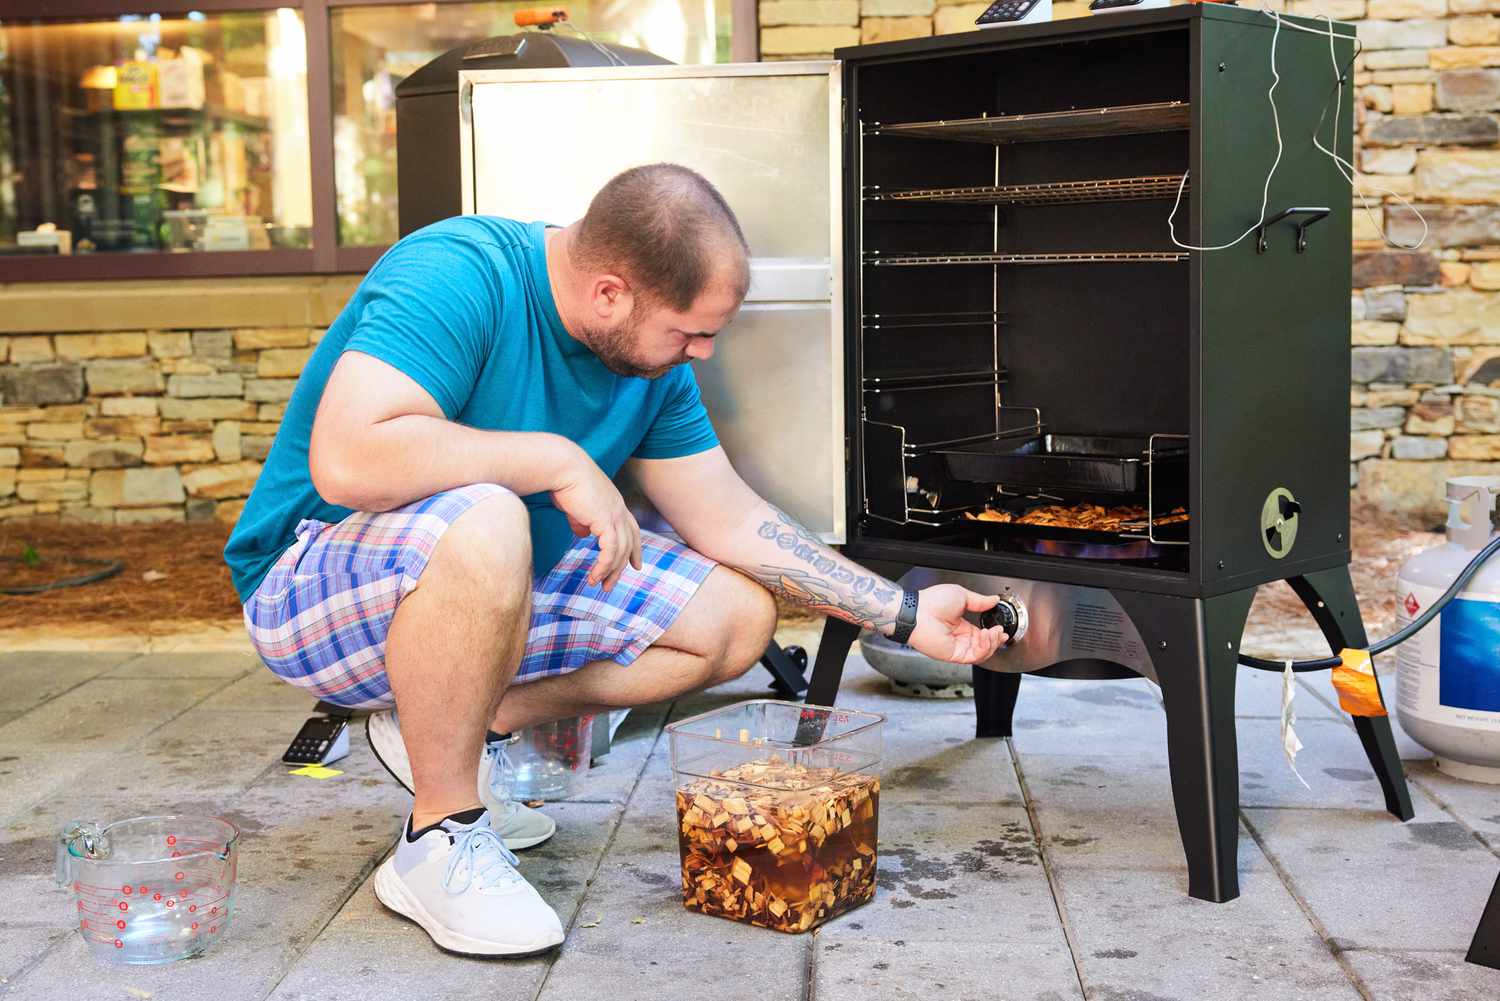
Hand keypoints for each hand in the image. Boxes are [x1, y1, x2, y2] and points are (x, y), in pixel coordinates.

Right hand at [550, 447, 641, 589]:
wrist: (562, 467)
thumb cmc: (564, 481)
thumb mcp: (576, 505)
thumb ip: (582, 520)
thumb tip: (582, 533)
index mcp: (615, 503)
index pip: (632, 530)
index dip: (635, 548)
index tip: (635, 565)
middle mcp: (620, 509)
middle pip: (629, 544)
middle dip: (621, 567)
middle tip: (610, 585)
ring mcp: (615, 515)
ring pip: (620, 551)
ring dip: (610, 571)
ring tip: (598, 585)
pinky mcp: (606, 521)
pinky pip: (610, 551)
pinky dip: (604, 566)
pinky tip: (595, 576)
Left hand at [904, 585, 1008, 663]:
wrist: (918, 611)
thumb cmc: (931, 602)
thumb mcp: (961, 595)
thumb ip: (979, 601)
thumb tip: (993, 600)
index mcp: (961, 625)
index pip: (982, 635)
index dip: (994, 633)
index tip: (1001, 628)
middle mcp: (959, 638)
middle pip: (985, 646)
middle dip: (996, 639)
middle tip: (999, 631)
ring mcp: (957, 647)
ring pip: (982, 653)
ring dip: (992, 643)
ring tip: (994, 632)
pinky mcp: (954, 654)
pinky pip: (974, 656)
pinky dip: (984, 647)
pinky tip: (986, 636)